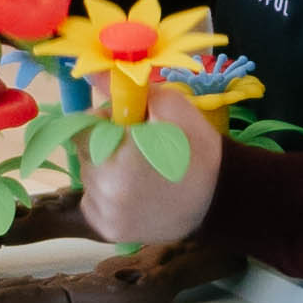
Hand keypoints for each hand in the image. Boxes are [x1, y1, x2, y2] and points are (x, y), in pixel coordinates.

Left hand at [80, 97, 221, 243]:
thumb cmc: (197, 148)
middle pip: (85, 154)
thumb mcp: (171, 107)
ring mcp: (106, 215)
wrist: (221, 198)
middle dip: (106, 146)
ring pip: (89, 179)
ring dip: (107, 170)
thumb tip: (94, 71)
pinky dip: (108, 195)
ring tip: (142, 174)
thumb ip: (129, 90)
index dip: (103, 122)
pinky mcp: (108, 230)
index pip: (80, 129)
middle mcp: (106, 191)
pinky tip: (136, 194)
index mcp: (118, 157)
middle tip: (141, 150)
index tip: (127, 126)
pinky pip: (94, 202)